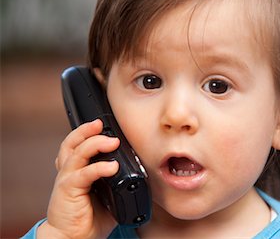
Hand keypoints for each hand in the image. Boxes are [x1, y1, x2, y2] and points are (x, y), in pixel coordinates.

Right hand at [37, 119, 119, 238]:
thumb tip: (141, 171)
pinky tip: (112, 167)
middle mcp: (69, 171)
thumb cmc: (90, 216)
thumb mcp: (108, 193)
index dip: (88, 132)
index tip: (105, 124)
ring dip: (95, 143)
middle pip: (72, 142)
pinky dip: (99, 168)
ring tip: (112, 141)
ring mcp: (67, 179)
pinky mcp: (68, 190)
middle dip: (86, 129)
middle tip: (102, 124)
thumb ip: (118, 179)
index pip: (79, 143)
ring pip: (76, 153)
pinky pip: (83, 174)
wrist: (75, 238)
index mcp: (77, 169)